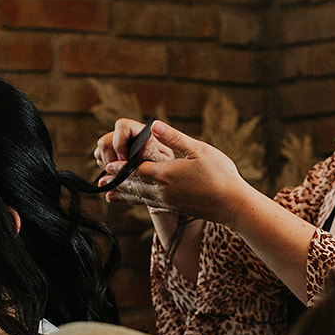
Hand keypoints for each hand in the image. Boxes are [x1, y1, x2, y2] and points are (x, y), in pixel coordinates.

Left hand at [96, 121, 250, 227]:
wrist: (233, 205)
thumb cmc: (221, 174)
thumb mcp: (199, 150)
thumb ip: (175, 138)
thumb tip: (155, 125)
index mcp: (165, 174)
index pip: (136, 170)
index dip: (121, 167)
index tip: (107, 165)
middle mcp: (162, 191)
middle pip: (134, 186)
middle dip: (117, 183)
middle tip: (101, 182)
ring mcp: (169, 203)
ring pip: (141, 198)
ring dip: (125, 195)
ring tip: (111, 196)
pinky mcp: (176, 209)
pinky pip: (152, 206)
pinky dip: (140, 202)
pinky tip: (139, 203)